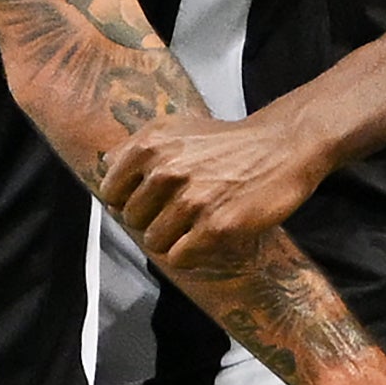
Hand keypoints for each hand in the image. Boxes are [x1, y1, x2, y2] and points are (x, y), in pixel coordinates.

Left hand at [96, 105, 328, 267]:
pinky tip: (204, 239)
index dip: (128, 200)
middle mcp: (167, 171)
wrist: (279, 148)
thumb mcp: (176, 127)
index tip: (149, 200)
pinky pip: (180, 257)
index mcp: (150, 146)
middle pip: (133, 220)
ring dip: (172, 239)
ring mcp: (192, 200)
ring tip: (194, 223)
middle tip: (179, 211)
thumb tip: (105, 164)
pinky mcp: (217, 227)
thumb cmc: (226, 141)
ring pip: (155, 242)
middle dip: (152, 220)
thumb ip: (136, 145)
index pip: (111, 193)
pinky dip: (189, 255)